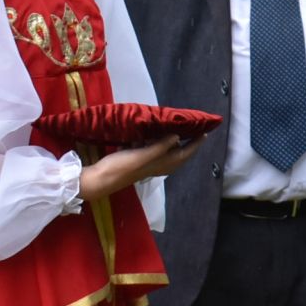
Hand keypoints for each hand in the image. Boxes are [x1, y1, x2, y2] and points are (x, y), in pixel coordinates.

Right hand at [78, 136, 203, 202]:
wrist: (101, 178)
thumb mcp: (144, 156)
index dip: (195, 143)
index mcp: (163, 164)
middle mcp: (158, 165)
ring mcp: (147, 163)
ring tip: (174, 126)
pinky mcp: (135, 160)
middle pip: (177, 152)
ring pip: (164, 150)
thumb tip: (177, 136)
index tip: (205, 132)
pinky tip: (150, 132)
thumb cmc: (123, 167)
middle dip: (185, 141)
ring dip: (169, 140)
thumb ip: (161, 146)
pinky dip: (153, 141)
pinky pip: (150, 149)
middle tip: (190, 126)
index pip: (185, 153)